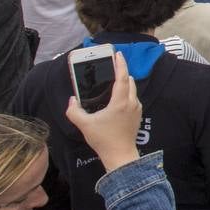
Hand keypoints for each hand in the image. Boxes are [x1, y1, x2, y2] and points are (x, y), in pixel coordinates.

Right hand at [65, 52, 142, 171]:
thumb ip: (74, 111)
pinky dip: (127, 93)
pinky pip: (133, 98)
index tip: (117, 54)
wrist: (120, 155)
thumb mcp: (85, 125)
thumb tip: (71, 100)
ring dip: (125, 83)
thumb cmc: (103, 140)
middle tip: (112, 66)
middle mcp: (131, 103)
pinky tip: (117, 97)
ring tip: (113, 81)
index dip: (120, 64)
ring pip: (132, 90)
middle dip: (122, 72)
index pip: (122, 77)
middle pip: (129, 81)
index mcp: (120, 102)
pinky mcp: (138, 116)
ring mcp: (136, 109)